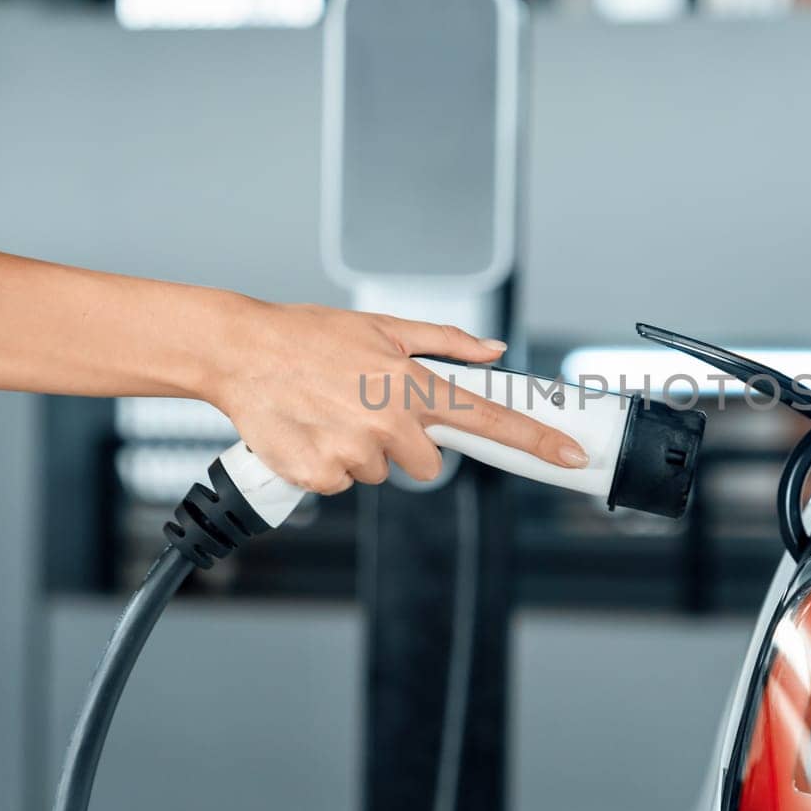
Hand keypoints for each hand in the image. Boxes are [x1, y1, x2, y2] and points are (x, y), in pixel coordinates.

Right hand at [209, 302, 587, 493]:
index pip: (489, 418)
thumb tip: (492, 352)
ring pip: (381, 473)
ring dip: (360, 452)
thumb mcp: (383, 326)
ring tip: (330, 414)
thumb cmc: (308, 336)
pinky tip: (311, 432)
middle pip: (428, 464)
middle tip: (366, 410)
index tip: (570, 454)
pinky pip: (342, 484)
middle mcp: (390, 421)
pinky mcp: (321, 475)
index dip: (536, 439)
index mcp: (412, 383)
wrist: (241, 352)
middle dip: (404, 444)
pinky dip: (327, 465)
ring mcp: (355, 452)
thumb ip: (445, 342)